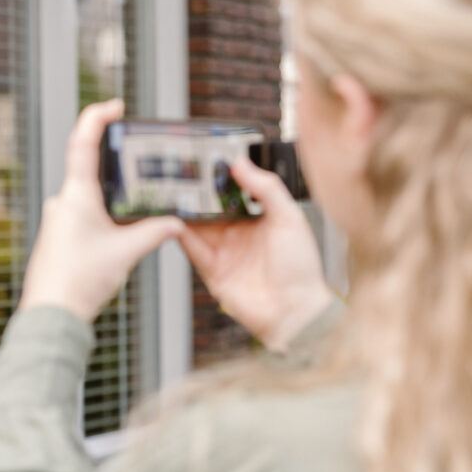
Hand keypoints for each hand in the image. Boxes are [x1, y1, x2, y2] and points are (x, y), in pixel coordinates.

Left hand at [17, 100, 184, 322]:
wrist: (52, 315)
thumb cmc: (80, 281)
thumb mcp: (127, 252)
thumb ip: (155, 231)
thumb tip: (176, 222)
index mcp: (75, 195)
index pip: (83, 142)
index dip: (98, 118)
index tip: (115, 106)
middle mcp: (62, 202)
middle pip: (90, 170)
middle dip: (117, 167)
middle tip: (141, 161)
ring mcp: (57, 219)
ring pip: (90, 197)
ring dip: (113, 198)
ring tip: (138, 206)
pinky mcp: (58, 237)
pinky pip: (84, 216)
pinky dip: (104, 216)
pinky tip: (119, 232)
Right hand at [177, 154, 334, 349]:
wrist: (294, 311)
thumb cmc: (300, 268)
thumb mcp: (289, 218)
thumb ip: (266, 188)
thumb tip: (241, 163)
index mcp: (259, 219)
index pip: (233, 193)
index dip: (220, 178)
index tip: (206, 160)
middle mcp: (238, 234)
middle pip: (211, 208)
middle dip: (196, 192)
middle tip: (181, 172)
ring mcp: (224, 251)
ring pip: (196, 225)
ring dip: (184, 211)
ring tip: (170, 191)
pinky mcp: (211, 270)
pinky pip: (191, 248)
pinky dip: (180, 235)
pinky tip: (172, 220)